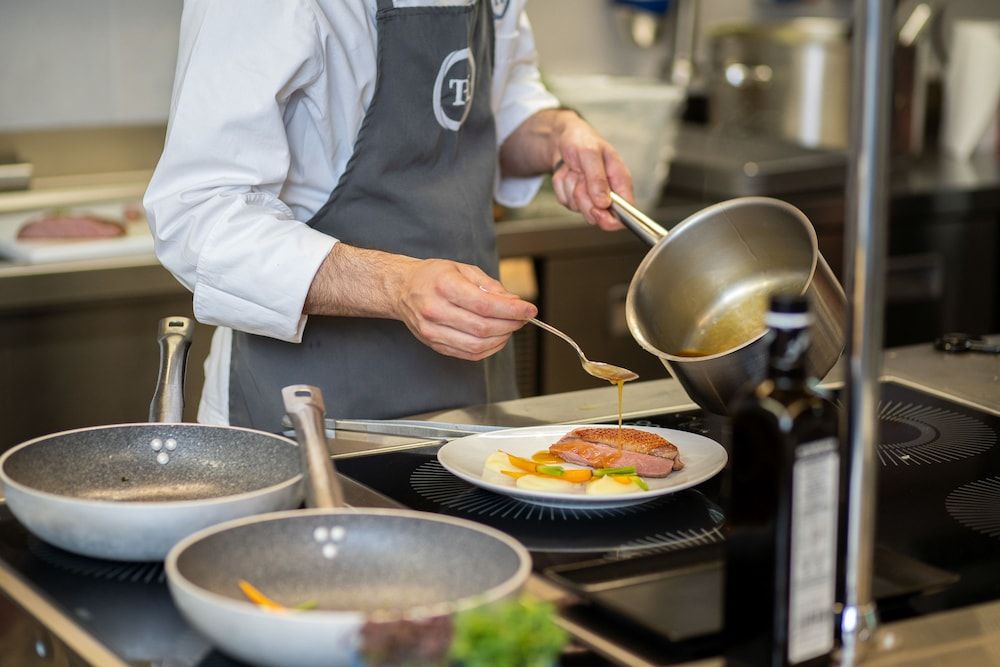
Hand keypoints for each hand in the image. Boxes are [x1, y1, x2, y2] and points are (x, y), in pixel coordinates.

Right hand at [304, 243, 536, 361]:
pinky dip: (489, 349)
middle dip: (510, 325)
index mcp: (443, 286)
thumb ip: (490, 286)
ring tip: (510, 327)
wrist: (401, 289)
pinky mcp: (435, 345)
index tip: (530, 309)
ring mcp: (433, 331)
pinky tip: (496, 338)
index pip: (485, 305)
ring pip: (477, 345)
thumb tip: (514, 303)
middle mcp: (435, 310)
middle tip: (523, 318)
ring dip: (502, 339)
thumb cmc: (433, 276)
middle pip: (483, 327)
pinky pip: (468, 354)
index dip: (512, 310)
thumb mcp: (463, 269)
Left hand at [550, 111, 633, 230]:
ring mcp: (591, 197)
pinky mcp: (576, 198)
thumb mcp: (590, 153)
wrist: (563, 138)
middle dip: (583, 197)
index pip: (627, 212)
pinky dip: (562, 186)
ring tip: (575, 169)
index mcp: (621, 182)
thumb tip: (604, 203)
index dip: (612, 219)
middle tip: (580, 175)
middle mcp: (609, 193)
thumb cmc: (582, 140)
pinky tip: (568, 172)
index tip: (597, 210)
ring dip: (571, 187)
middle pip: (598, 215)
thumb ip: (597, 178)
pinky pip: (565, 201)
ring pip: (578, 207)